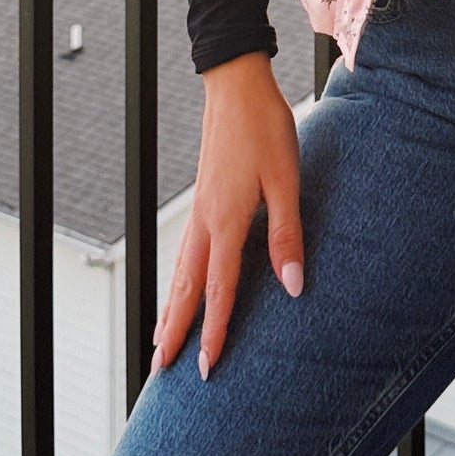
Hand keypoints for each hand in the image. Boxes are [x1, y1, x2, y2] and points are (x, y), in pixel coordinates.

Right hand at [151, 53, 303, 381]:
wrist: (235, 84)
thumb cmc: (266, 128)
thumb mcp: (287, 180)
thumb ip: (288, 235)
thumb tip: (294, 286)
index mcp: (226, 221)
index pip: (218, 290)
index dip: (213, 331)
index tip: (207, 368)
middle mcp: (205, 221)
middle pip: (186, 288)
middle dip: (175, 331)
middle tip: (161, 371)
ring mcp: (200, 211)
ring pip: (180, 272)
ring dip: (171, 309)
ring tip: (161, 342)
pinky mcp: (203, 200)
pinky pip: (185, 253)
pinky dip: (178, 281)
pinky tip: (180, 288)